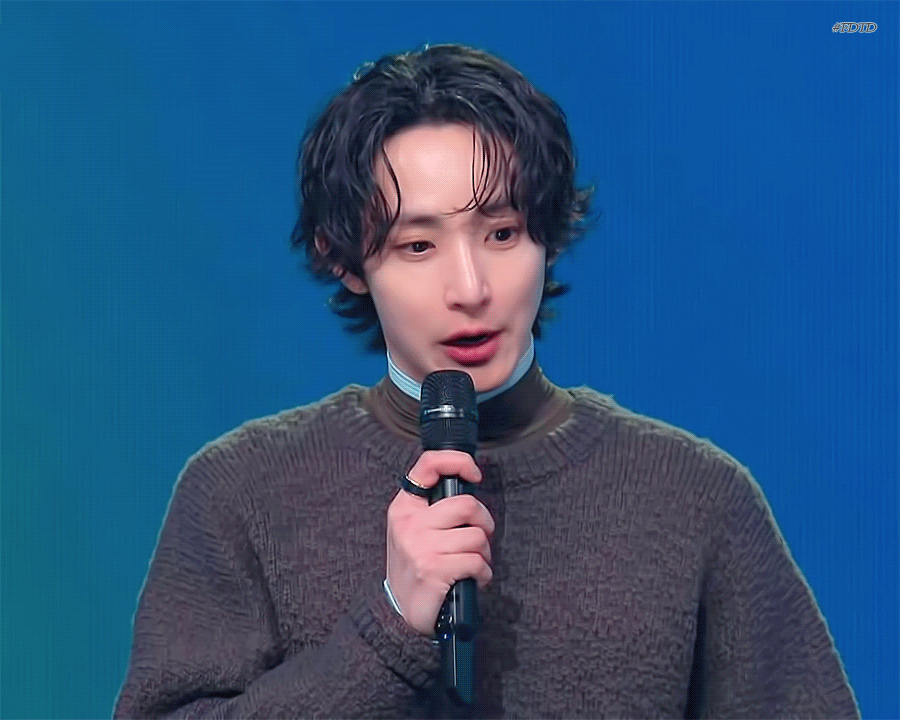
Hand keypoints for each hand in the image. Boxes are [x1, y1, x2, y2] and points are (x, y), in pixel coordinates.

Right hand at [386, 450, 494, 635]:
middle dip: (485, 521)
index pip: (428, 465)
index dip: (457, 461)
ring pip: (477, 537)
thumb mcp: (413, 531)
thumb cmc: (415, 568)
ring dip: (484, 554)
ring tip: (472, 563)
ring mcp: (421, 547)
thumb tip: (469, 486)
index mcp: (404, 507)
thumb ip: (434, 508)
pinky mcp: (434, 570)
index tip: (474, 474)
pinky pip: (477, 562)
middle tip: (481, 536)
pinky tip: (473, 579)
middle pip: (467, 505)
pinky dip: (483, 573)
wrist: (398, 614)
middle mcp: (410, 523)